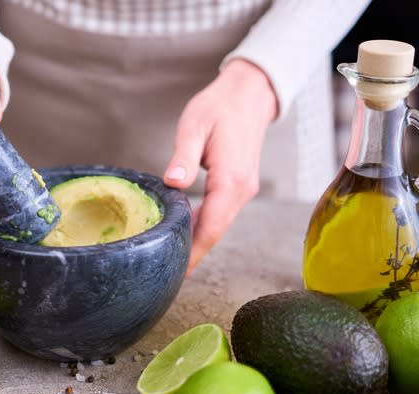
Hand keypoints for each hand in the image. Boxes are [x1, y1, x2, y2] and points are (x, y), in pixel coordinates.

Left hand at [163, 59, 277, 275]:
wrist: (251, 94)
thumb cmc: (220, 106)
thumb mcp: (195, 125)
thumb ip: (184, 156)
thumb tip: (172, 183)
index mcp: (230, 179)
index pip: (211, 226)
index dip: (194, 252)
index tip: (178, 272)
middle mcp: (242, 190)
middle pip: (215, 232)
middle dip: (193, 255)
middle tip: (168, 275)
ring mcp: (244, 189)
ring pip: (219, 225)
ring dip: (198, 243)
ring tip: (174, 259)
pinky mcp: (240, 186)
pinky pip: (221, 213)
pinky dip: (205, 226)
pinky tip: (186, 233)